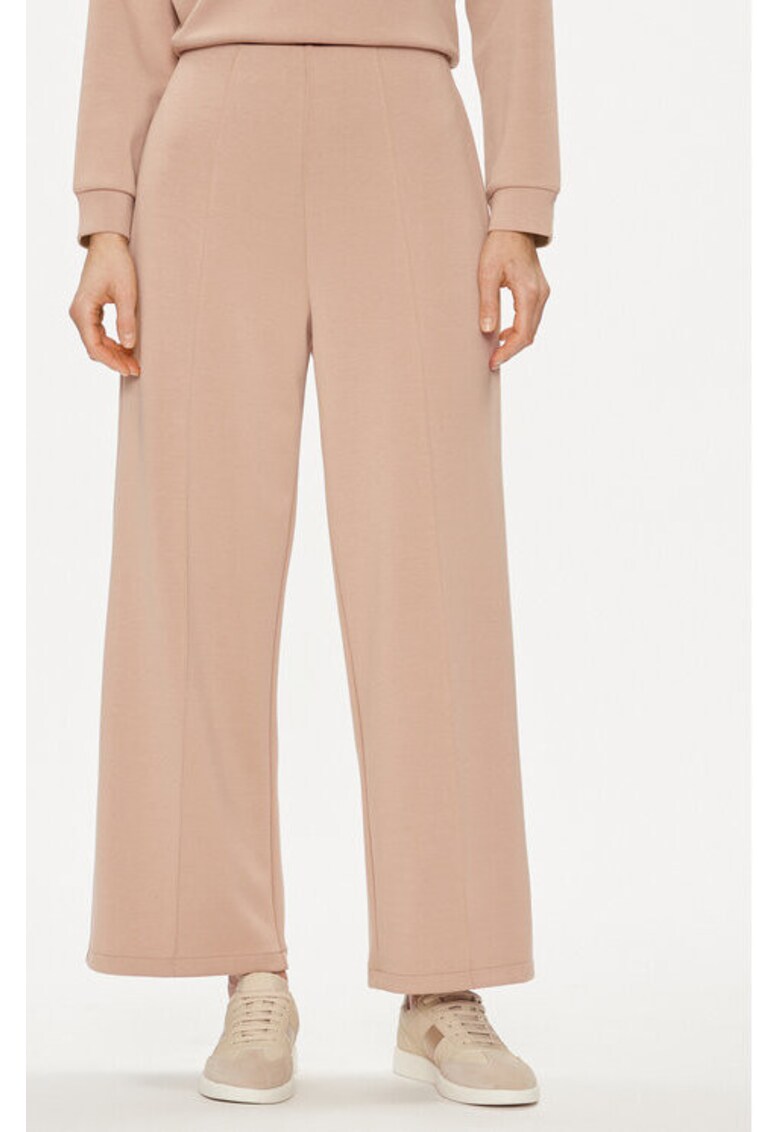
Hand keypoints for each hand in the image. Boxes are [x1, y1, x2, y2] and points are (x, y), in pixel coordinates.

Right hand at [69, 233, 140, 376]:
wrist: (108, 243)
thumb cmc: (117, 264)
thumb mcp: (127, 293)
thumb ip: (126, 320)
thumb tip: (129, 346)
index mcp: (82, 310)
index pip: (94, 347)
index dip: (112, 361)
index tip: (129, 370)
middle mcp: (78, 313)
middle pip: (94, 347)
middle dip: (115, 360)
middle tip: (136, 369)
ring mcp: (83, 312)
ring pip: (96, 342)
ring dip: (114, 353)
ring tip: (134, 362)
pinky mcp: (90, 310)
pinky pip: (98, 333)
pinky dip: (112, 343)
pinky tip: (127, 348)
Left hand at [478, 231, 549, 370]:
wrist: (515, 225)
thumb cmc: (498, 245)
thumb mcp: (487, 274)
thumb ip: (488, 303)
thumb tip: (487, 331)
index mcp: (529, 293)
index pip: (522, 334)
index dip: (508, 352)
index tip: (493, 362)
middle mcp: (541, 295)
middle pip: (529, 334)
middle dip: (511, 350)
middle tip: (492, 361)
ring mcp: (542, 293)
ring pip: (532, 327)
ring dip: (515, 341)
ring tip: (496, 350)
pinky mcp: (539, 290)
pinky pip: (532, 317)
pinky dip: (520, 329)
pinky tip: (504, 332)